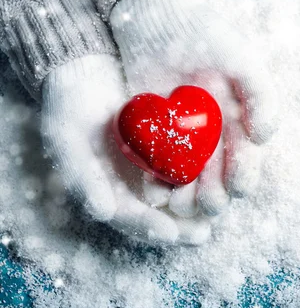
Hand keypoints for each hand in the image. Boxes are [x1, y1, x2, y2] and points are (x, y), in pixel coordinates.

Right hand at [41, 55, 212, 244]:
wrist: (86, 73)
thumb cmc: (70, 109)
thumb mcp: (68, 140)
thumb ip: (84, 176)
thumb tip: (103, 212)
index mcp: (106, 190)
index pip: (129, 217)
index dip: (148, 227)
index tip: (169, 234)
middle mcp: (130, 183)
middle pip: (158, 213)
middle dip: (181, 225)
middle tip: (201, 233)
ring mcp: (150, 166)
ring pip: (176, 192)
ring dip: (196, 204)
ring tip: (217, 211)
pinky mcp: (167, 146)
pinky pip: (186, 163)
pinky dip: (202, 171)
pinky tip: (222, 175)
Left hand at [109, 0, 278, 216]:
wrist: (157, 18)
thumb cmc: (204, 34)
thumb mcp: (240, 59)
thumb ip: (261, 95)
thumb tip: (264, 138)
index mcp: (239, 123)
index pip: (246, 160)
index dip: (244, 176)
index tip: (238, 185)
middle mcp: (214, 136)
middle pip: (218, 179)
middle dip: (216, 195)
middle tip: (208, 202)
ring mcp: (184, 139)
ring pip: (188, 182)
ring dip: (187, 198)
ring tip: (181, 203)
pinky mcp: (154, 138)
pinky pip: (157, 169)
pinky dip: (156, 183)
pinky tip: (153, 190)